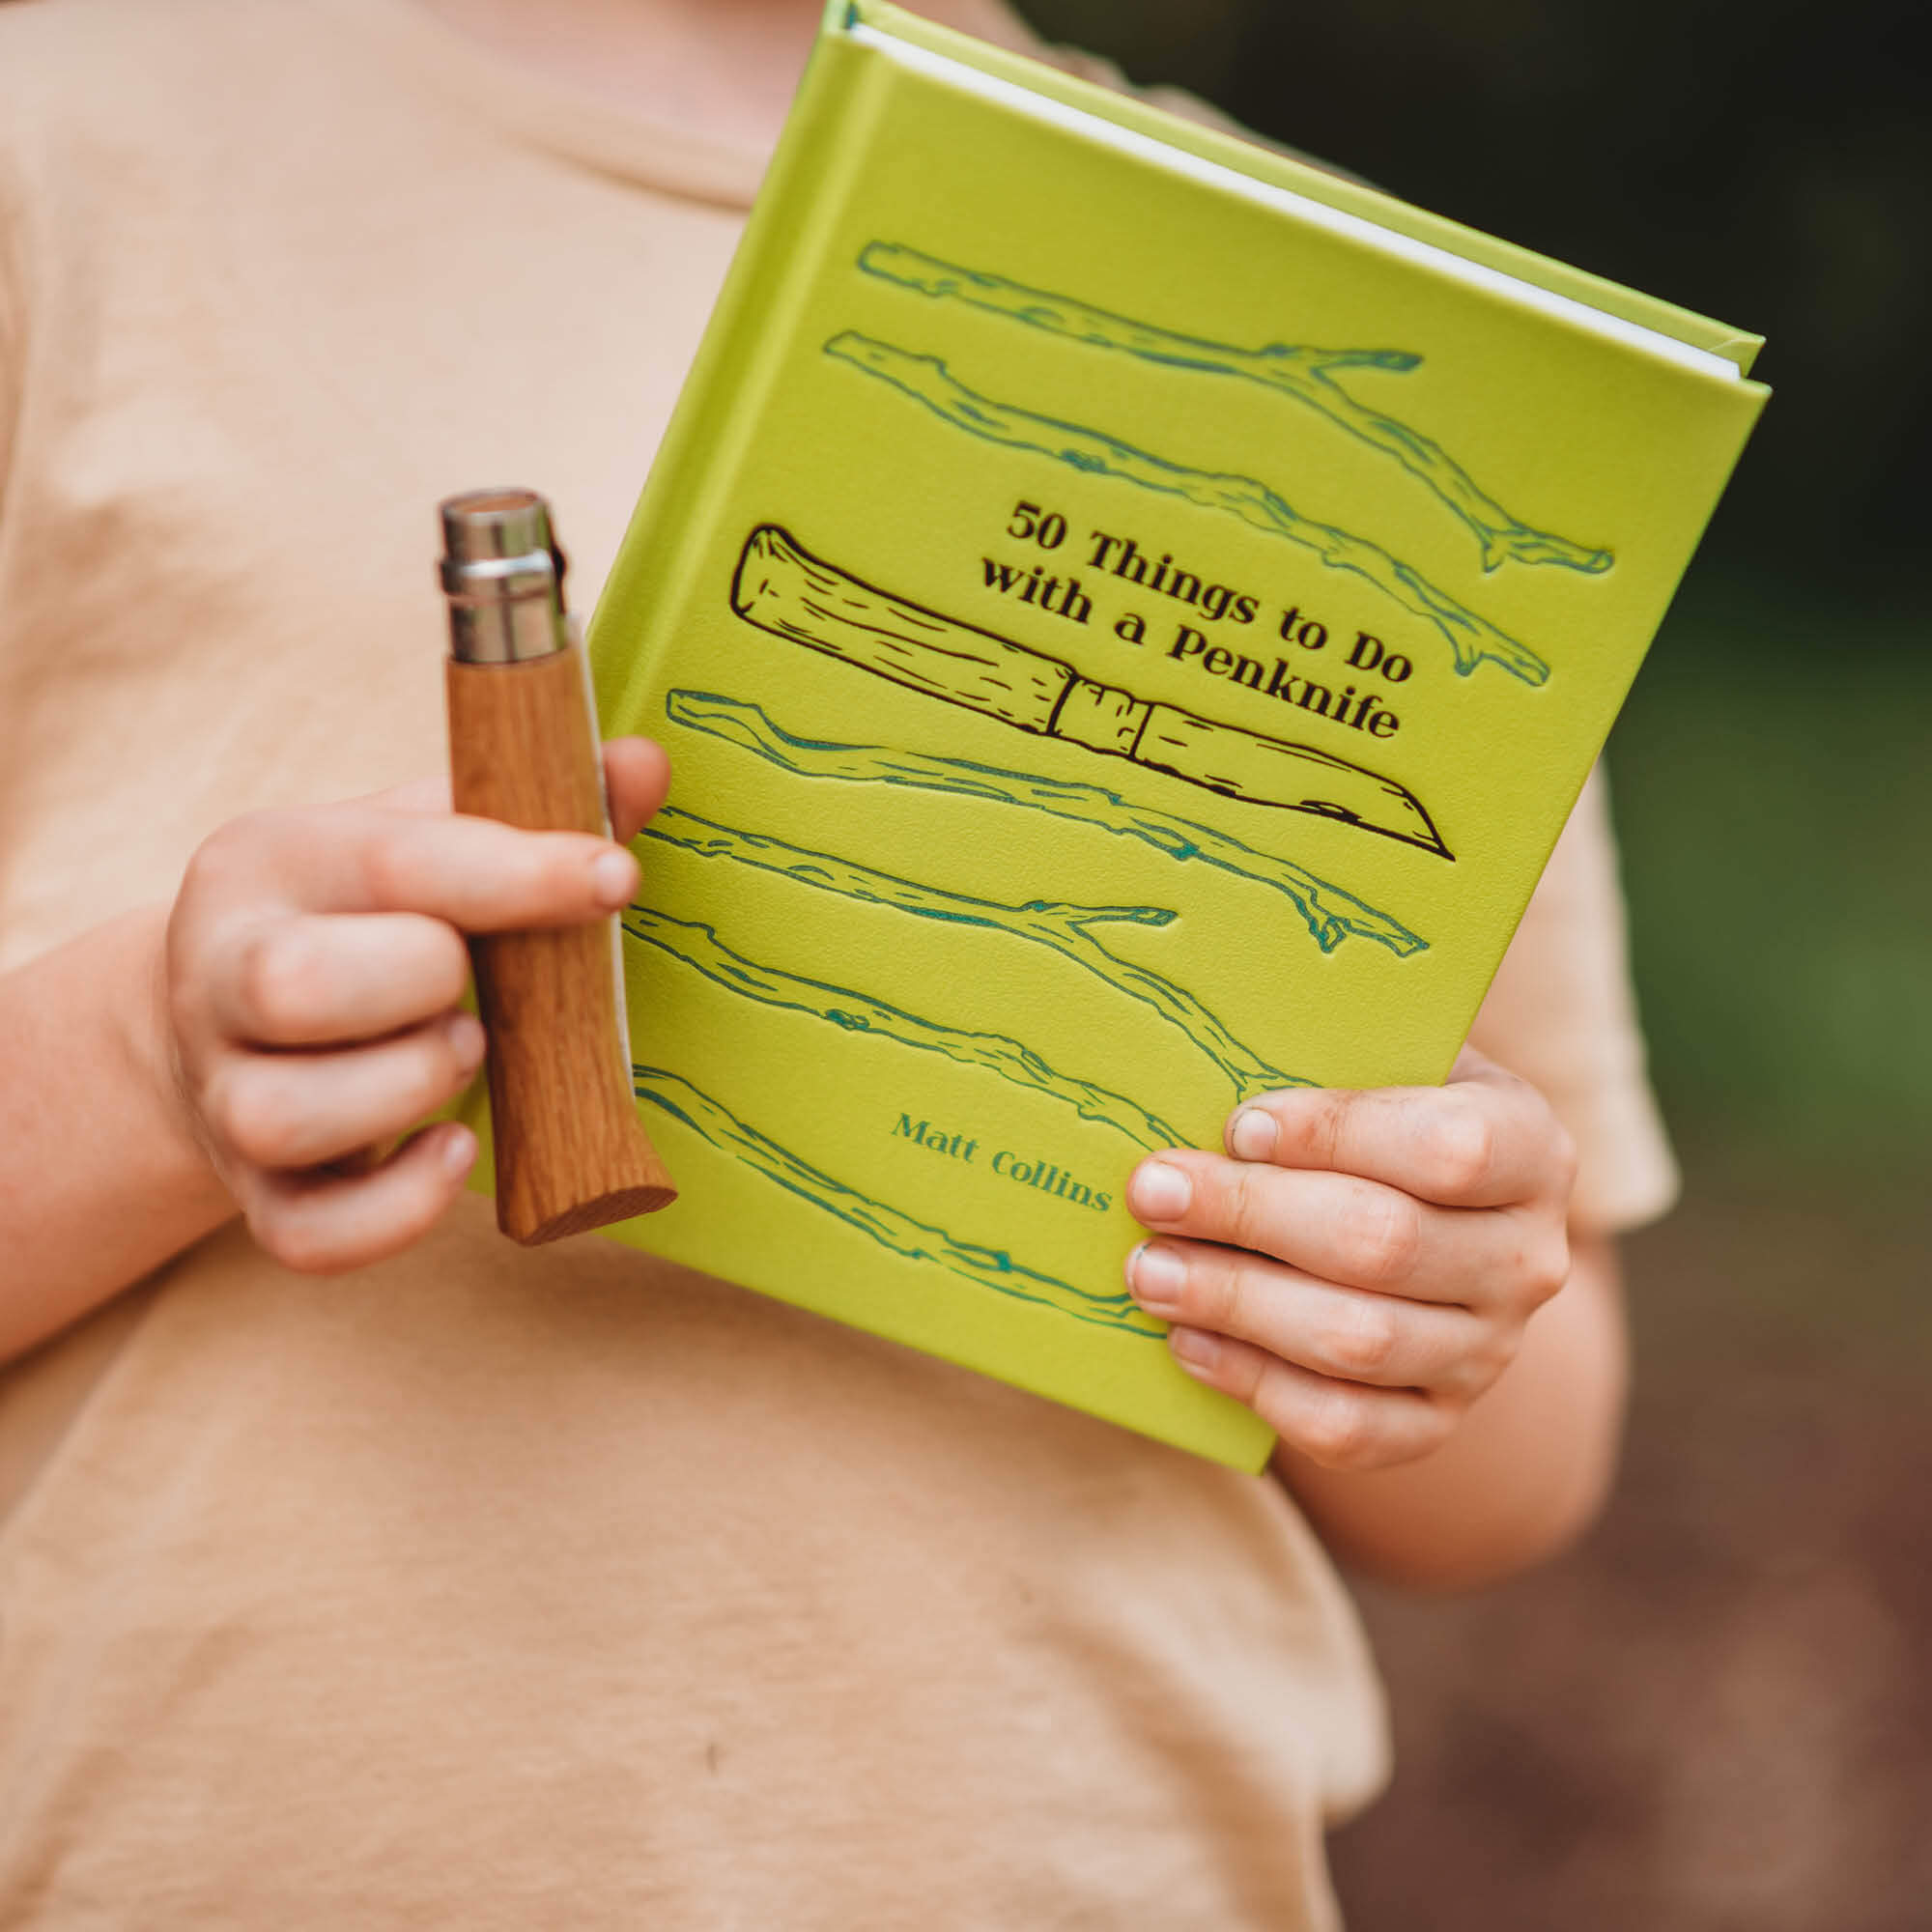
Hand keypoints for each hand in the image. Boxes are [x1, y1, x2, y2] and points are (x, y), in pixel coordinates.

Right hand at [161, 739, 669, 1274]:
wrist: (216, 1016)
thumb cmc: (357, 916)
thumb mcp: (420, 836)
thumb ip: (530, 804)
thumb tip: (644, 765)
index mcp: (269, 861)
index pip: (391, 862)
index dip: (516, 874)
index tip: (614, 878)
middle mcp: (220, 973)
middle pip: (295, 985)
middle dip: (423, 987)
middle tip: (475, 991)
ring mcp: (224, 1092)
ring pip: (284, 1116)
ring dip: (406, 1091)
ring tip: (462, 1056)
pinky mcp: (253, 1192)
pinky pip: (305, 1235)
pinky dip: (398, 1209)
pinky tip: (453, 1151)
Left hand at [1123, 1050, 1577, 1469]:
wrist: (1423, 1229)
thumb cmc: (1378, 1121)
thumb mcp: (1379, 1065)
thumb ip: (1321, 1060)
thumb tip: (1204, 1073)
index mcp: (1531, 1148)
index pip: (1448, 1149)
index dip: (1336, 1136)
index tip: (1239, 1125)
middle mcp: (1526, 1259)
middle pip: (1384, 1246)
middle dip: (1250, 1215)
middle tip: (1153, 1193)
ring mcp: (1487, 1353)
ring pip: (1358, 1342)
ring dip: (1236, 1303)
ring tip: (1148, 1270)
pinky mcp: (1435, 1423)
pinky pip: (1345, 1427)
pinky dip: (1254, 1384)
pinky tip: (1188, 1341)